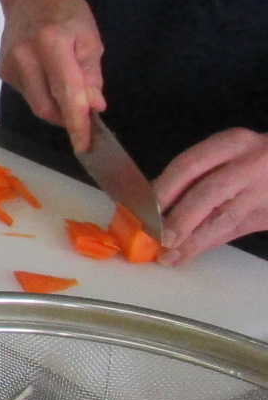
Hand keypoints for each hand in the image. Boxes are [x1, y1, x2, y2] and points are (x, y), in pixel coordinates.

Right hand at [0, 0, 105, 150]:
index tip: (84, 145)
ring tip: (66, 89)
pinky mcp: (2, 70)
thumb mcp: (90, 38)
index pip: (66, 93)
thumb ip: (91, 75)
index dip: (76, 122)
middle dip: (67, 118)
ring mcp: (9, 64)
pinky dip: (42, 93)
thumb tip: (94, 106)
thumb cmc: (66, 10)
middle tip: (84, 116)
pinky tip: (47, 75)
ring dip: (56, 105)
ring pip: (36, 103)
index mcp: (52, 44)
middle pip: (47, 107)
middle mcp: (25, 56)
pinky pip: (27, 93)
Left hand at [153, 130, 267, 262]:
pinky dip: (211, 242)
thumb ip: (195, 174)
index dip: (164, 189)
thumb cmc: (252, 158)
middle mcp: (251, 164)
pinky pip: (236, 230)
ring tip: (170, 256)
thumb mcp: (227, 153)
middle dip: (180, 219)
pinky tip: (191, 252)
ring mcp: (265, 191)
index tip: (143, 210)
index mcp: (232, 143)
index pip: (189, 165)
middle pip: (208, 193)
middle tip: (159, 238)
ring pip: (224, 218)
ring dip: (193, 240)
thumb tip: (155, 202)